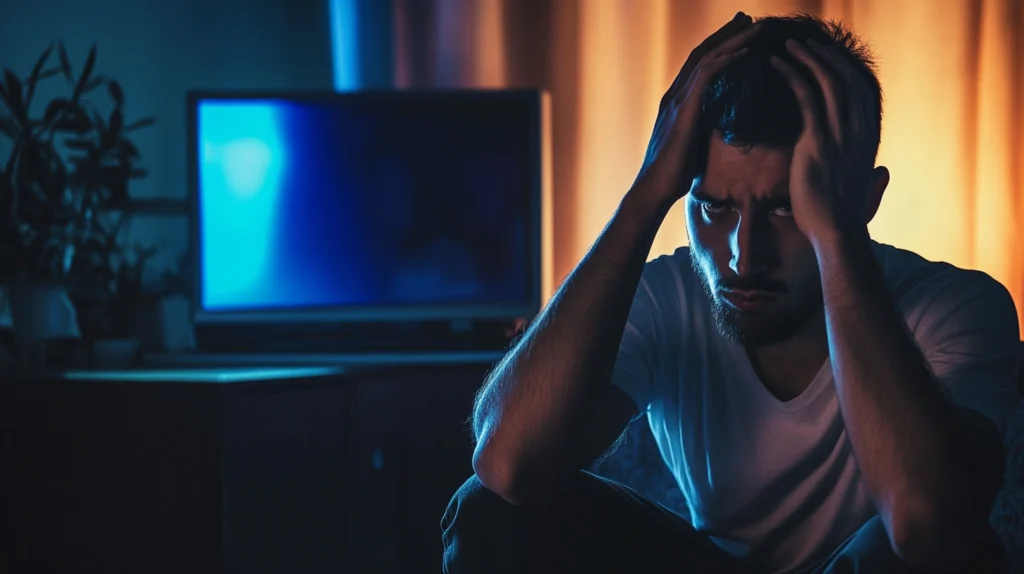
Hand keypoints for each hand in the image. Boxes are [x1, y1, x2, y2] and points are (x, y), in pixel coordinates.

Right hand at [633, 12, 759, 204]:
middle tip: (748, 18)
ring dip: (732, 40)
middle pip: (702, 54)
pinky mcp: (684, 109)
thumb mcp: (692, 144)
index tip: (740, 36)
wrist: (654, 189)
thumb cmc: (673, 174)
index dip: (719, 48)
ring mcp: (677, 100)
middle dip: (726, 34)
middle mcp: (674, 95)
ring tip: (754, 26)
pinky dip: (727, 59)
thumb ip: (702, 127)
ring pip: (707, 58)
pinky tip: (745, 51)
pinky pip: (707, 75)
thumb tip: (718, 122)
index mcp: (676, 102)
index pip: (699, 66)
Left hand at [770, 39, 879, 245]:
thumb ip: (874, 179)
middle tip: (803, 44)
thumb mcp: (865, 192)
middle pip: (845, 78)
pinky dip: (793, 74)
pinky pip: (806, 96)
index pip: (860, 91)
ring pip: (827, 80)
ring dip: (807, 58)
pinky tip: (778, 64)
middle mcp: (858, 130)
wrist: (837, 233)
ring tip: (787, 47)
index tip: (825, 59)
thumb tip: (881, 173)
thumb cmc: (846, 219)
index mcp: (867, 138)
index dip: (842, 70)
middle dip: (824, 56)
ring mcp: (840, 133)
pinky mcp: (817, 141)